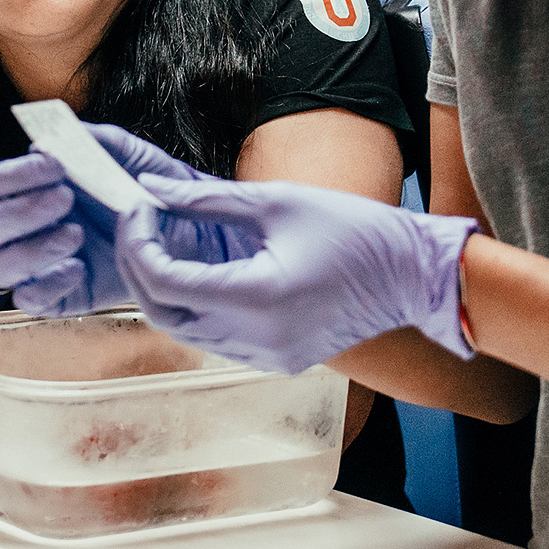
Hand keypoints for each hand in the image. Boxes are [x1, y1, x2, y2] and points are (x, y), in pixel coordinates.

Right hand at [0, 124, 234, 316]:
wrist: (199, 231)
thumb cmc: (158, 188)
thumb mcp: (129, 152)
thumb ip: (90, 140)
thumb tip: (43, 141)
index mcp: (36, 188)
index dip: (12, 175)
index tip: (54, 165)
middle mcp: (29, 227)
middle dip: (17, 211)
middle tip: (65, 199)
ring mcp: (43, 264)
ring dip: (30, 248)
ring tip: (77, 234)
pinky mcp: (63, 297)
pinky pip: (30, 301)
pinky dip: (46, 283)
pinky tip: (79, 267)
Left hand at [117, 176, 476, 373]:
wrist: (412, 276)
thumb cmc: (354, 230)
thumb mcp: (276, 202)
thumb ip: (206, 199)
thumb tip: (151, 188)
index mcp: (255, 298)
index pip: (162, 282)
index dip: (137, 244)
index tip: (136, 209)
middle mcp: (256, 339)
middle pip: (163, 314)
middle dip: (140, 268)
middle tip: (141, 225)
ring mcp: (266, 357)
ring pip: (186, 331)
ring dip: (166, 290)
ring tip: (166, 242)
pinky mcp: (277, 361)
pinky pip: (216, 339)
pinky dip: (197, 307)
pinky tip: (202, 270)